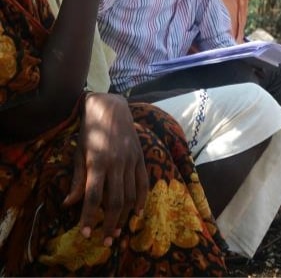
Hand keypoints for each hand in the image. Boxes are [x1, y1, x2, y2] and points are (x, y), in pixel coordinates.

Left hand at [63, 93, 148, 246]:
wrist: (112, 108)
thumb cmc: (91, 130)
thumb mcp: (79, 153)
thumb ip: (78, 179)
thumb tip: (69, 203)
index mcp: (97, 162)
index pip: (92, 197)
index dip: (88, 217)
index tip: (84, 233)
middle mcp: (116, 163)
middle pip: (115, 201)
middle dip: (109, 223)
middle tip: (105, 240)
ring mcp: (131, 161)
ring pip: (131, 195)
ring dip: (125, 216)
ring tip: (118, 231)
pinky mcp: (141, 158)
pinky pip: (144, 183)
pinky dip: (142, 200)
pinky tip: (137, 213)